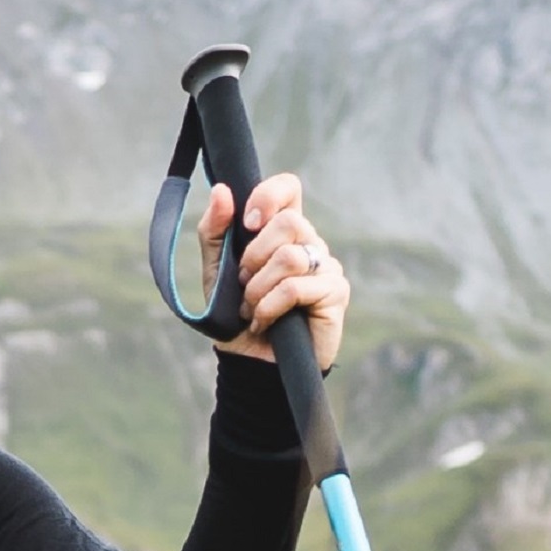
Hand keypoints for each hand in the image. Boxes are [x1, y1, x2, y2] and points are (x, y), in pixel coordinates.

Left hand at [200, 172, 349, 373]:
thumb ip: (215, 231)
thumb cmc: (234, 315)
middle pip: (288, 221)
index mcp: (282, 231)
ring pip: (290, 256)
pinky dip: (269, 307)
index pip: (288, 188)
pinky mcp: (336, 293)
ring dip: (258, 287)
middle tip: (244, 282)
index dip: (267, 197)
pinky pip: (296, 287)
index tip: (246, 224)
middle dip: (254, 255)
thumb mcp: (216, 270)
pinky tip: (264, 323)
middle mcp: (309, 243)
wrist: (250, 363)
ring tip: (252, 309)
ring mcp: (327, 267)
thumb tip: (221, 190)